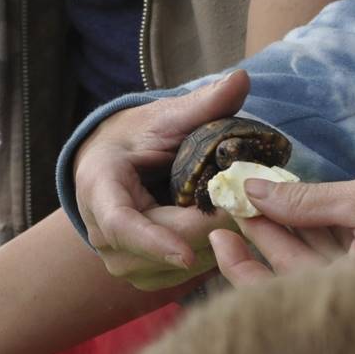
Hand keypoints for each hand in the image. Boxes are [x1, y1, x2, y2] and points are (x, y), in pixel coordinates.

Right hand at [72, 70, 252, 289]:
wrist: (110, 166)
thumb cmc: (137, 138)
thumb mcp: (165, 117)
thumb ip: (203, 104)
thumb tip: (241, 79)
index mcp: (100, 191)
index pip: (123, 225)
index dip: (155, 242)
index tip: (186, 254)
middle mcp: (102, 236)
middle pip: (163, 246)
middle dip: (210, 230)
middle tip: (254, 209)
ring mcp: (121, 261)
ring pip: (178, 266)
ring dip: (215, 243)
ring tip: (241, 212)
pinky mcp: (141, 275)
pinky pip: (184, 274)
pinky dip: (210, 254)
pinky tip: (226, 228)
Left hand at [208, 175, 354, 288]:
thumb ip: (307, 201)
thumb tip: (254, 192)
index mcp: (346, 293)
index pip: (276, 286)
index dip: (240, 261)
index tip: (217, 231)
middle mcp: (349, 300)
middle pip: (285, 277)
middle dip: (256, 241)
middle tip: (227, 210)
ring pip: (303, 267)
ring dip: (278, 236)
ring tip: (253, 204)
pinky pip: (325, 260)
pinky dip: (305, 237)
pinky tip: (288, 212)